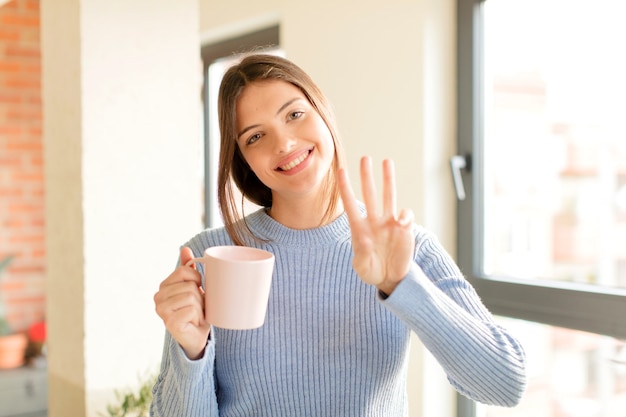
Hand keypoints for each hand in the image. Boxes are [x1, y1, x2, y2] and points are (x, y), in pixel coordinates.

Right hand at [154, 247, 210, 358]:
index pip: (184, 271)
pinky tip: (193, 322)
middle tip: (198, 307)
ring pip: (192, 297)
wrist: (198, 337)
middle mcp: (158, 297)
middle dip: (200, 297)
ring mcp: (162, 311)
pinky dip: (198, 317)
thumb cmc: (196, 311)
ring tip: (196, 315)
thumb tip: (185, 249)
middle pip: (190, 285)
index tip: (198, 291)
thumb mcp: (194, 287)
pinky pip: (192, 310)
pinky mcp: (170, 323)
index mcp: (163, 286)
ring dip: (200, 307)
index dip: (197, 280)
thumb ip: (188, 269)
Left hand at [338, 156, 414, 294]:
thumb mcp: (363, 267)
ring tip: (386, 161)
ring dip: (388, 179)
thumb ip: (363, 254)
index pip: (350, 205)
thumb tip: (367, 238)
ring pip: (388, 196)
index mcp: (359, 229)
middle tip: (365, 158)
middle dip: (367, 176)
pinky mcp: (404, 228)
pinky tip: (402, 221)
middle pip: (370, 194)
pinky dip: (405, 214)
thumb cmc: (372, 271)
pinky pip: (405, 215)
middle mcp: (374, 221)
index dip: (345, 188)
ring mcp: (389, 223)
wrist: (390, 278)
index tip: (341, 171)